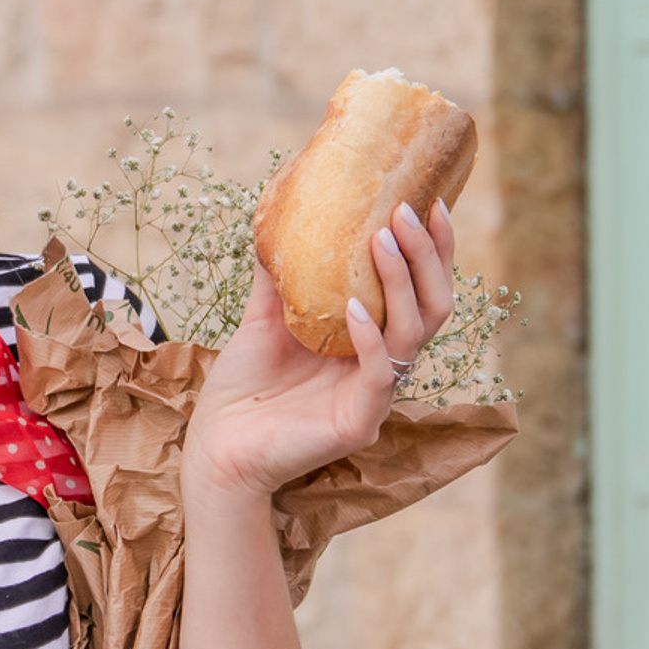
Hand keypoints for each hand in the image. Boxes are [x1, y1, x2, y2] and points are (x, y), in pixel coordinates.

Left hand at [184, 200, 457, 499]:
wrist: (216, 447)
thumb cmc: (242, 388)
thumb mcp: (263, 318)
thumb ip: (279, 274)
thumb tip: (278, 214)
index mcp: (372, 342)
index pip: (421, 290)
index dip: (433, 249)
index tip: (428, 201)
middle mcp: (384, 367)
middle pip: (432, 306)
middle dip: (426, 255)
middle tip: (406, 209)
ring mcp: (376, 396)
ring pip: (413, 333)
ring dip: (401, 282)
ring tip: (380, 240)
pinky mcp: (359, 423)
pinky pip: (379, 374)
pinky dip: (368, 336)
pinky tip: (350, 306)